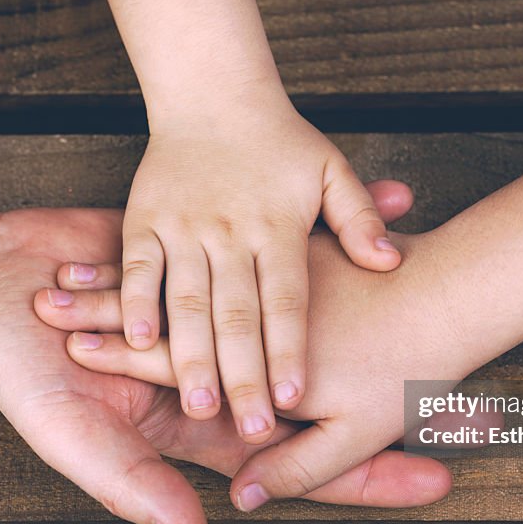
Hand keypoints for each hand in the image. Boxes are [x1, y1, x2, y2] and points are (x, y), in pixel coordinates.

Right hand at [0, 182, 446, 523]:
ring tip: (457, 321)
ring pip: (322, 326)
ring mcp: (229, 319)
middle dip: (398, 406)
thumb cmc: (27, 375)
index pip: (303, 459)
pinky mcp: (220, 268)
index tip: (439, 477)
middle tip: (476, 410)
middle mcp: (231, 373)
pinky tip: (387, 239)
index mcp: (208, 423)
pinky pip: (289, 262)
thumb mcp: (78, 437)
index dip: (366, 474)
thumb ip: (139, 485)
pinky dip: (336, 246)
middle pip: (330, 397)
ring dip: (386, 320)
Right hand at [120, 106, 401, 444]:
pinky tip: (136, 344)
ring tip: (200, 407)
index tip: (293, 399)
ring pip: (186, 300)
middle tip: (250, 430)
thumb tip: (388, 263)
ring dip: (190, 354)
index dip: (288, 351)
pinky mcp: (143, 219)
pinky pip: (137, 268)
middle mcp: (230, 231)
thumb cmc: (280, 144)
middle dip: (243, 375)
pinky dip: (134, 303)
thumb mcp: (332, 171)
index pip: (287, 301)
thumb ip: (359, 219)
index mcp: (277, 227)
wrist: (212, 93)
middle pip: (238, 314)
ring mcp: (183, 226)